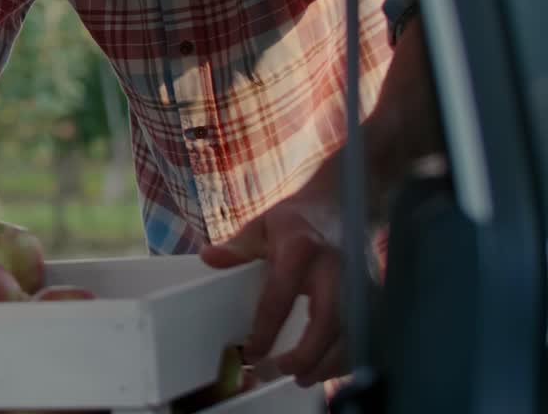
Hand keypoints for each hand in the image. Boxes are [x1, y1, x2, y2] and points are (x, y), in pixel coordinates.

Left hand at [200, 163, 345, 387]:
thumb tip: (208, 258)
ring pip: (352, 332)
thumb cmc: (298, 217)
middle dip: (307, 354)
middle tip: (284, 371)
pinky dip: (348, 354)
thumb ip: (237, 247)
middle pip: (328, 321)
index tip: (252, 352)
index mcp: (300, 248)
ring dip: (331, 362)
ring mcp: (358, 281)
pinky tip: (328, 366)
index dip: (265, 329)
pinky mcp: (372, 292)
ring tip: (304, 378)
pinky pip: (365, 331)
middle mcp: (334, 267)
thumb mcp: (262, 225)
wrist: (342, 202)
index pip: (281, 296)